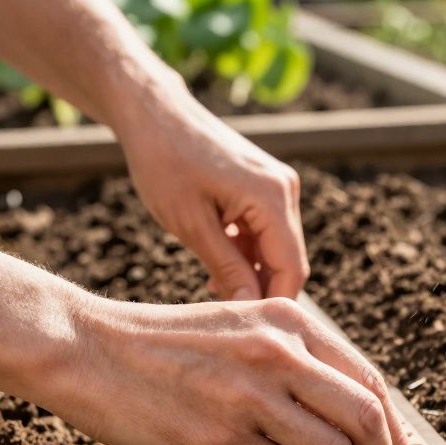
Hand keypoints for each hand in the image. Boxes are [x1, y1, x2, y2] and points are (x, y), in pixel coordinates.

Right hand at [61, 296, 414, 444]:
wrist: (88, 348)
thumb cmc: (169, 345)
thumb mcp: (244, 326)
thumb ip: (298, 360)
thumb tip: (354, 421)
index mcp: (290, 321)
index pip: (370, 383)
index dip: (397, 433)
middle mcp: (279, 353)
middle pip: (366, 419)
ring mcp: (250, 396)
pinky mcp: (220, 438)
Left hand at [116, 83, 307, 300]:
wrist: (154, 113)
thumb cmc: (164, 162)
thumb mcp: (190, 225)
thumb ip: (227, 268)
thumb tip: (251, 309)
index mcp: (273, 198)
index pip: (291, 269)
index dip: (273, 305)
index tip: (246, 331)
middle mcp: (286, 190)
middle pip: (289, 261)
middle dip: (261, 291)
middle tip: (225, 317)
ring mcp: (278, 186)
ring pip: (277, 249)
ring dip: (252, 273)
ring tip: (212, 288)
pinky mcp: (265, 185)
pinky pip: (266, 232)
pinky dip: (247, 253)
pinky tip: (217, 265)